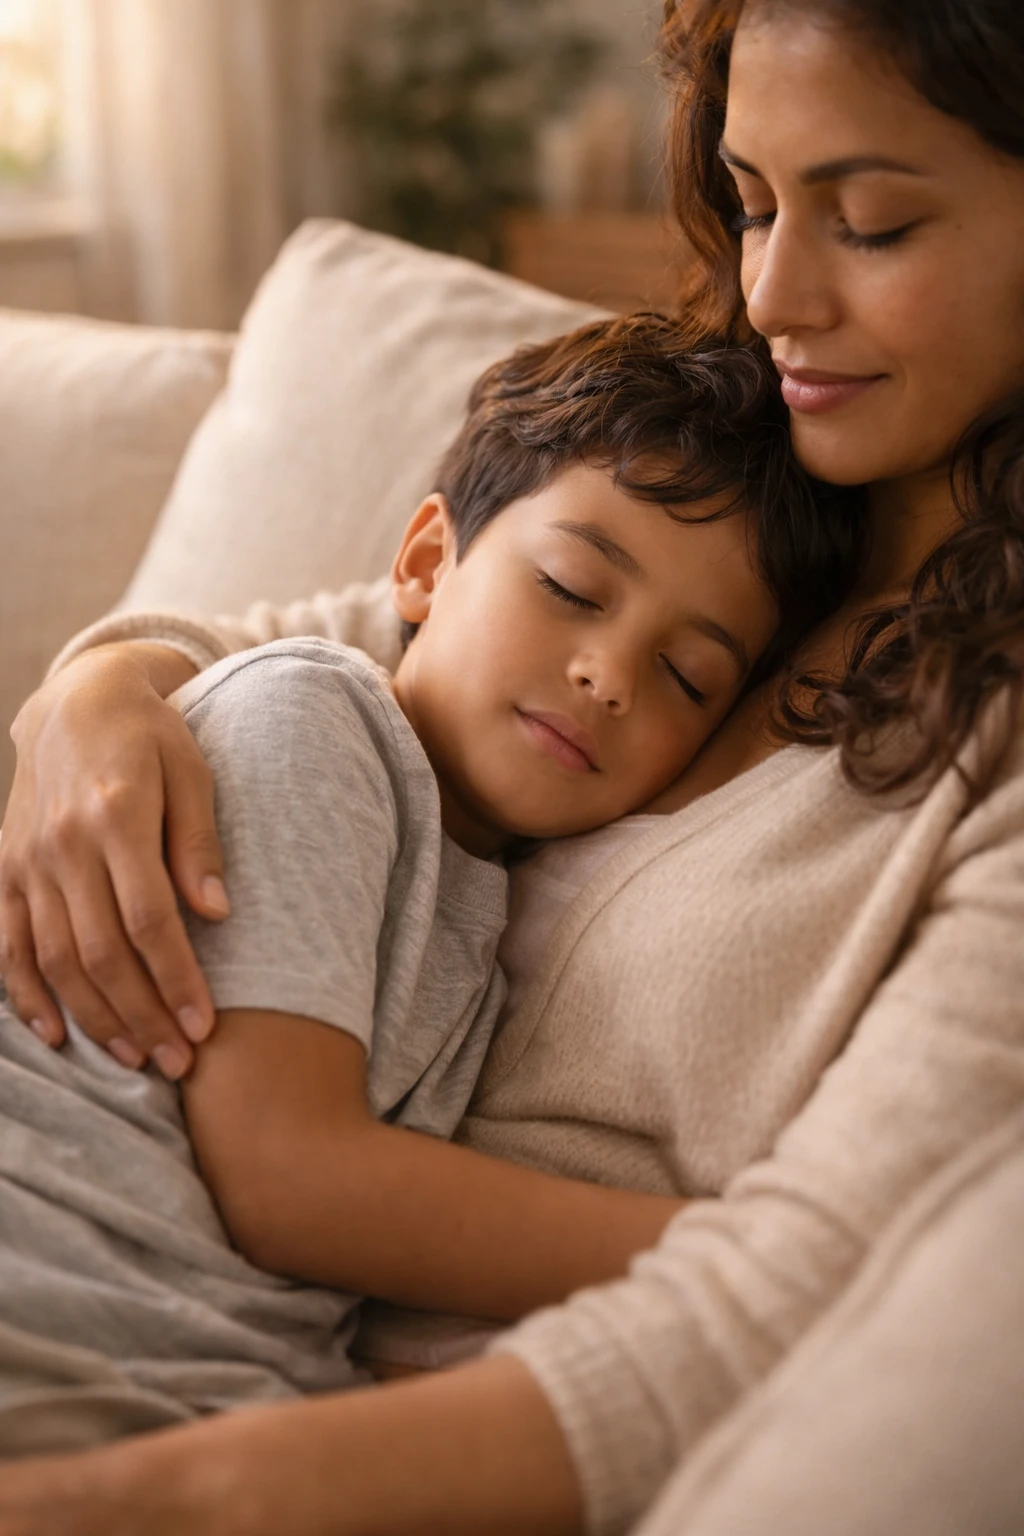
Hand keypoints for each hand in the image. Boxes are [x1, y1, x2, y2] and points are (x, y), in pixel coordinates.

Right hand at [0, 644, 228, 1078]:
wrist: (77, 701)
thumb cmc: (151, 738)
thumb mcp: (192, 771)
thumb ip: (199, 841)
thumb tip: (218, 913)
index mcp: (116, 816)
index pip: (149, 919)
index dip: (176, 979)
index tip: (204, 1026)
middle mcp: (63, 844)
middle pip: (101, 952)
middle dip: (142, 1015)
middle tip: (179, 1063)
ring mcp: (26, 860)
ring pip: (55, 958)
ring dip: (95, 1017)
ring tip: (137, 1059)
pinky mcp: (4, 870)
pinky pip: (9, 944)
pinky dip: (26, 994)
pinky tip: (56, 1034)